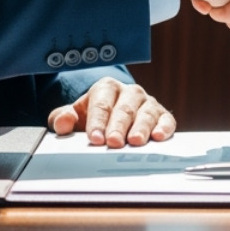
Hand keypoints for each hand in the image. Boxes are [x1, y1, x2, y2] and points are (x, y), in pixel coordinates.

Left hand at [47, 77, 176, 147]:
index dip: (98, 121)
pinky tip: (158, 136)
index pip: (101, 104)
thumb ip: (63, 118)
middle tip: (113, 142)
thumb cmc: (94, 117)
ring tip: (135, 142)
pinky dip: (164, 128)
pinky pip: (166, 120)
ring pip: (145, 113)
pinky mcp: (162, 115)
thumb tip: (63, 122)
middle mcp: (129, 92)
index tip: (95, 138)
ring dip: (141, 128)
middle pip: (124, 109)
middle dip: (118, 126)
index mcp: (106, 88)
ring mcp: (147, 103)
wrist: (114, 114)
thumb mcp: (76, 115)